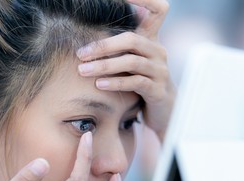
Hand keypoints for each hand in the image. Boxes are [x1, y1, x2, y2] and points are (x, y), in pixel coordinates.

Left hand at [77, 0, 174, 142]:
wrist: (162, 108)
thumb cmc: (141, 79)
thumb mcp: (133, 59)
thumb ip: (121, 46)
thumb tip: (91, 33)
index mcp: (152, 39)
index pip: (158, 9)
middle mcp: (158, 51)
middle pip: (131, 39)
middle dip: (103, 46)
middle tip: (81, 54)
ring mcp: (160, 70)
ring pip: (131, 62)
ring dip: (104, 66)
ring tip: (83, 71)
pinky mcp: (158, 89)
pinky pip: (135, 82)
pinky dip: (115, 83)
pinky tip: (99, 85)